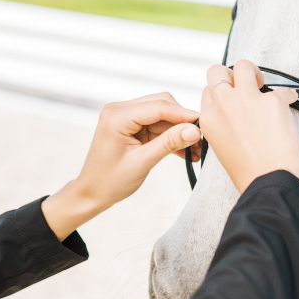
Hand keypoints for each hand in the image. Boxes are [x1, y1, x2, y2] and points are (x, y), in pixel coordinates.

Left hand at [42, 93, 201, 239]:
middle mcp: (120, 110)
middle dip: (183, 122)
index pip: (159, 107)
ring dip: (179, 131)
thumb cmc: (109, 181)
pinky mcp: (132, 126)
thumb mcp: (142, 162)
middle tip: (201, 140)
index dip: (184, 115)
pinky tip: (185, 151)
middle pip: (162, 105)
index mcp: (117, 116)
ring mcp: (126, 117)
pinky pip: (157, 126)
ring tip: (196, 151)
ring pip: (163, 116)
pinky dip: (171, 137)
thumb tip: (194, 130)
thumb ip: (168, 143)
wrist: (92, 193)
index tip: (205, 125)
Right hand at [200, 60, 298, 193]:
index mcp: (209, 120)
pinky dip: (288, 96)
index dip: (221, 93)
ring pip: (244, 66)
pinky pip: (282, 89)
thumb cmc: (250, 174)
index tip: (233, 99)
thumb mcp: (223, 149)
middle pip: (217, 71)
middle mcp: (223, 106)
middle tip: (245, 85)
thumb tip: (236, 117)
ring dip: (254, 72)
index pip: (208, 91)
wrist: (270, 183)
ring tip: (263, 84)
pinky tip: (290, 102)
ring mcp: (247, 100)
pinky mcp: (272, 101)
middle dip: (231, 74)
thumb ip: (223, 127)